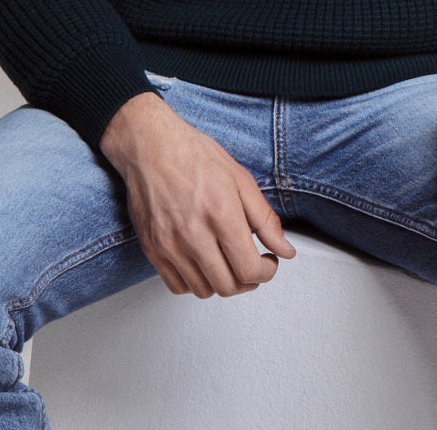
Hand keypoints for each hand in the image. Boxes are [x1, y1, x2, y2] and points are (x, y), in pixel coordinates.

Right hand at [100, 91, 294, 297]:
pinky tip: (203, 263)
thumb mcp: (241, 179)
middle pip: (228, 286)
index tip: (268, 263)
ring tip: (227, 261)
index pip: (249, 269)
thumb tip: (285, 250)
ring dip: (222, 282)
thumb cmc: (194, 155)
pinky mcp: (152, 248)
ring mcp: (169, 244)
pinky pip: (177, 286)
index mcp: (221, 213)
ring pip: (203, 290)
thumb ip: (265, 219)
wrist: (151, 145)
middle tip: (251, 264)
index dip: (266, 272)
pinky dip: (195, 282)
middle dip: (248, 280)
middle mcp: (193, 233)